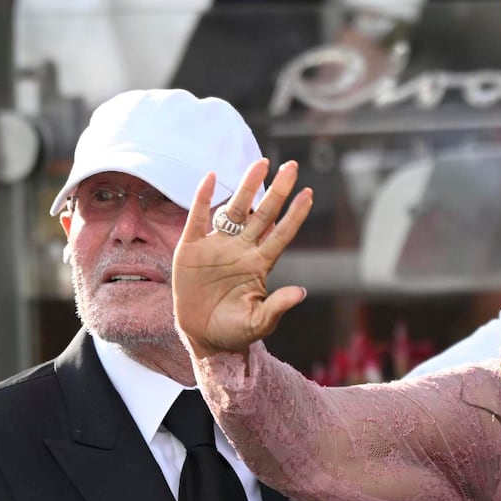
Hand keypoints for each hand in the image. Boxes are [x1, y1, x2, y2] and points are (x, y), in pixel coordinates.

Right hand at [172, 159, 312, 358]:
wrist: (203, 337)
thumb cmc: (235, 331)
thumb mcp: (258, 323)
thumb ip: (277, 307)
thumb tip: (301, 293)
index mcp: (259, 265)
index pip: (281, 234)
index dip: (295, 215)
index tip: (308, 194)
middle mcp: (242, 250)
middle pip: (263, 214)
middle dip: (277, 191)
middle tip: (291, 166)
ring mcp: (217, 247)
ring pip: (235, 210)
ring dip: (247, 187)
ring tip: (260, 164)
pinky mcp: (191, 249)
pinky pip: (198, 218)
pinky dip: (203, 198)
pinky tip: (210, 178)